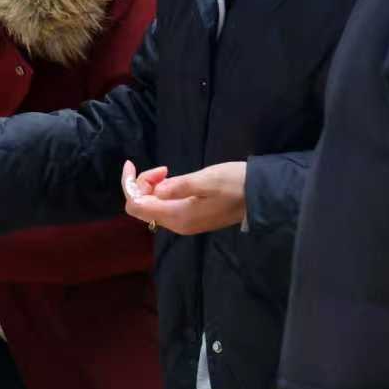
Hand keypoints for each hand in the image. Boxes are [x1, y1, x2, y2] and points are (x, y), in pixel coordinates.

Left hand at [122, 159, 246, 234]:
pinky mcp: (190, 217)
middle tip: (163, 168)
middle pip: (141, 206)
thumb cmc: (236, 184)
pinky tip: (174, 179)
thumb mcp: (208, 180)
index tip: (133, 163)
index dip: (129, 184)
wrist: (260, 196)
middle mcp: (176, 224)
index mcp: (177, 216)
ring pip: (152, 205)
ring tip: (168, 171)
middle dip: (142, 184)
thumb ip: (180, 186)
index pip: (136, 206)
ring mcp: (183, 222)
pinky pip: (164, 206)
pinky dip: (162, 191)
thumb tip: (156, 191)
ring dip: (152, 186)